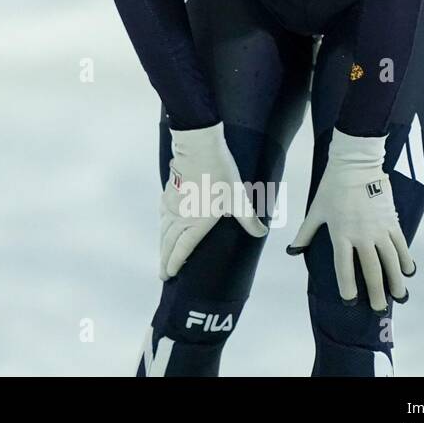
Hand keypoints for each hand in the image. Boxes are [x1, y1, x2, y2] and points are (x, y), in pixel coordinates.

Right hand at [160, 122, 266, 280]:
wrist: (198, 148)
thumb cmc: (219, 174)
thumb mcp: (238, 197)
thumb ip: (248, 218)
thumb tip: (262, 233)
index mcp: (196, 222)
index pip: (182, 249)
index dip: (175, 263)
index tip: (169, 274)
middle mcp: (180, 217)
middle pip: (168, 244)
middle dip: (165, 260)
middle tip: (163, 275)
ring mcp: (171, 205)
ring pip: (163, 231)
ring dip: (161, 246)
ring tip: (162, 256)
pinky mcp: (168, 194)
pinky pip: (162, 217)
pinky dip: (162, 228)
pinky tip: (163, 227)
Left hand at [287, 129, 413, 312]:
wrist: (356, 165)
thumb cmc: (332, 188)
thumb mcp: (315, 211)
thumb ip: (305, 233)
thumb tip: (292, 251)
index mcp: (340, 234)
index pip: (344, 268)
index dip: (347, 287)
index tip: (350, 301)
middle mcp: (362, 236)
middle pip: (372, 270)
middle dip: (376, 292)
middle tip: (378, 309)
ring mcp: (380, 230)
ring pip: (391, 262)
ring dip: (396, 281)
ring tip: (399, 297)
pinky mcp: (393, 222)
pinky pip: (402, 246)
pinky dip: (406, 260)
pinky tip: (408, 272)